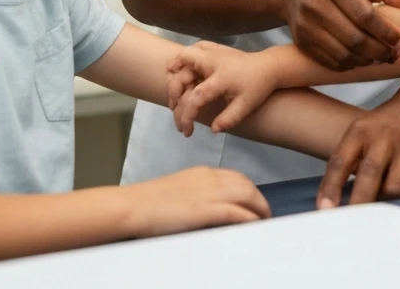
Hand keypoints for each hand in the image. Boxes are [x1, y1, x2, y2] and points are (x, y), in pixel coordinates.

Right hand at [126, 166, 269, 237]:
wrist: (134, 205)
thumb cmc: (150, 202)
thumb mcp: (179, 190)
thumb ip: (197, 194)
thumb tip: (210, 208)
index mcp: (203, 173)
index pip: (236, 177)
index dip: (250, 190)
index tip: (254, 203)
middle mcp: (210, 179)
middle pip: (246, 184)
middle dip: (259, 200)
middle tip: (265, 215)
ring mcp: (208, 193)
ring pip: (247, 194)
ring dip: (260, 209)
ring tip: (264, 222)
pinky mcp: (205, 210)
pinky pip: (236, 212)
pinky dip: (249, 218)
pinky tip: (254, 226)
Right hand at [167, 42, 280, 134]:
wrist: (269, 66)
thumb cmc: (258, 87)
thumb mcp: (246, 107)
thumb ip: (228, 119)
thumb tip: (212, 130)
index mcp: (221, 78)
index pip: (196, 97)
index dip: (187, 114)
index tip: (186, 130)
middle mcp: (213, 63)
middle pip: (183, 75)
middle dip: (175, 95)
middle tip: (175, 111)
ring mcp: (213, 53)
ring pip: (185, 57)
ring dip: (175, 75)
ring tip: (172, 93)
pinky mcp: (214, 49)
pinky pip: (194, 49)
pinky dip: (183, 58)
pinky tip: (177, 68)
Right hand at [282, 0, 399, 70]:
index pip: (364, 14)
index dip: (386, 32)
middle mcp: (315, 4)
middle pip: (354, 38)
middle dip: (380, 51)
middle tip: (397, 55)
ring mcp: (306, 26)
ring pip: (343, 54)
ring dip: (368, 61)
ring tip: (382, 58)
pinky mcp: (301, 42)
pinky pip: (330, 62)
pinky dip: (351, 66)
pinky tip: (363, 60)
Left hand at [316, 98, 399, 206]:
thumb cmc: (386, 125)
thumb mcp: (363, 130)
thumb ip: (349, 159)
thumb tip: (331, 200)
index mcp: (361, 130)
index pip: (340, 160)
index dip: (330, 188)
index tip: (324, 211)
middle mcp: (384, 138)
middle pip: (369, 174)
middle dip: (359, 202)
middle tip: (350, 225)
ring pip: (394, 188)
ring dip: (385, 204)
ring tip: (378, 213)